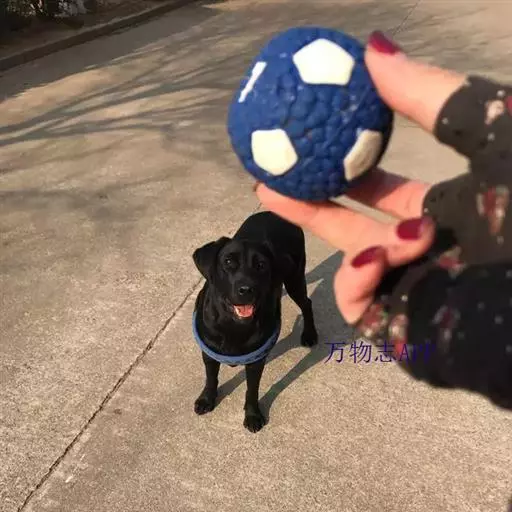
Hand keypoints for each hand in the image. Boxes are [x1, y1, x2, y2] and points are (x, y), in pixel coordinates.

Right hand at [255, 31, 466, 325]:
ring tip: (281, 194)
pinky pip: (359, 303)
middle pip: (356, 225)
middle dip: (311, 200)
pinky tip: (378, 257)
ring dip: (328, 226)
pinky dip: (356, 277)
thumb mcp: (497, 133)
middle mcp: (430, 251)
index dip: (350, 165)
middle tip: (266, 174)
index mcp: (453, 208)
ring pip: (350, 263)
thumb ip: (435, 95)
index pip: (388, 188)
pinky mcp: (406, 331)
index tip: (314, 140)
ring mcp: (416, 291)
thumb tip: (372, 47)